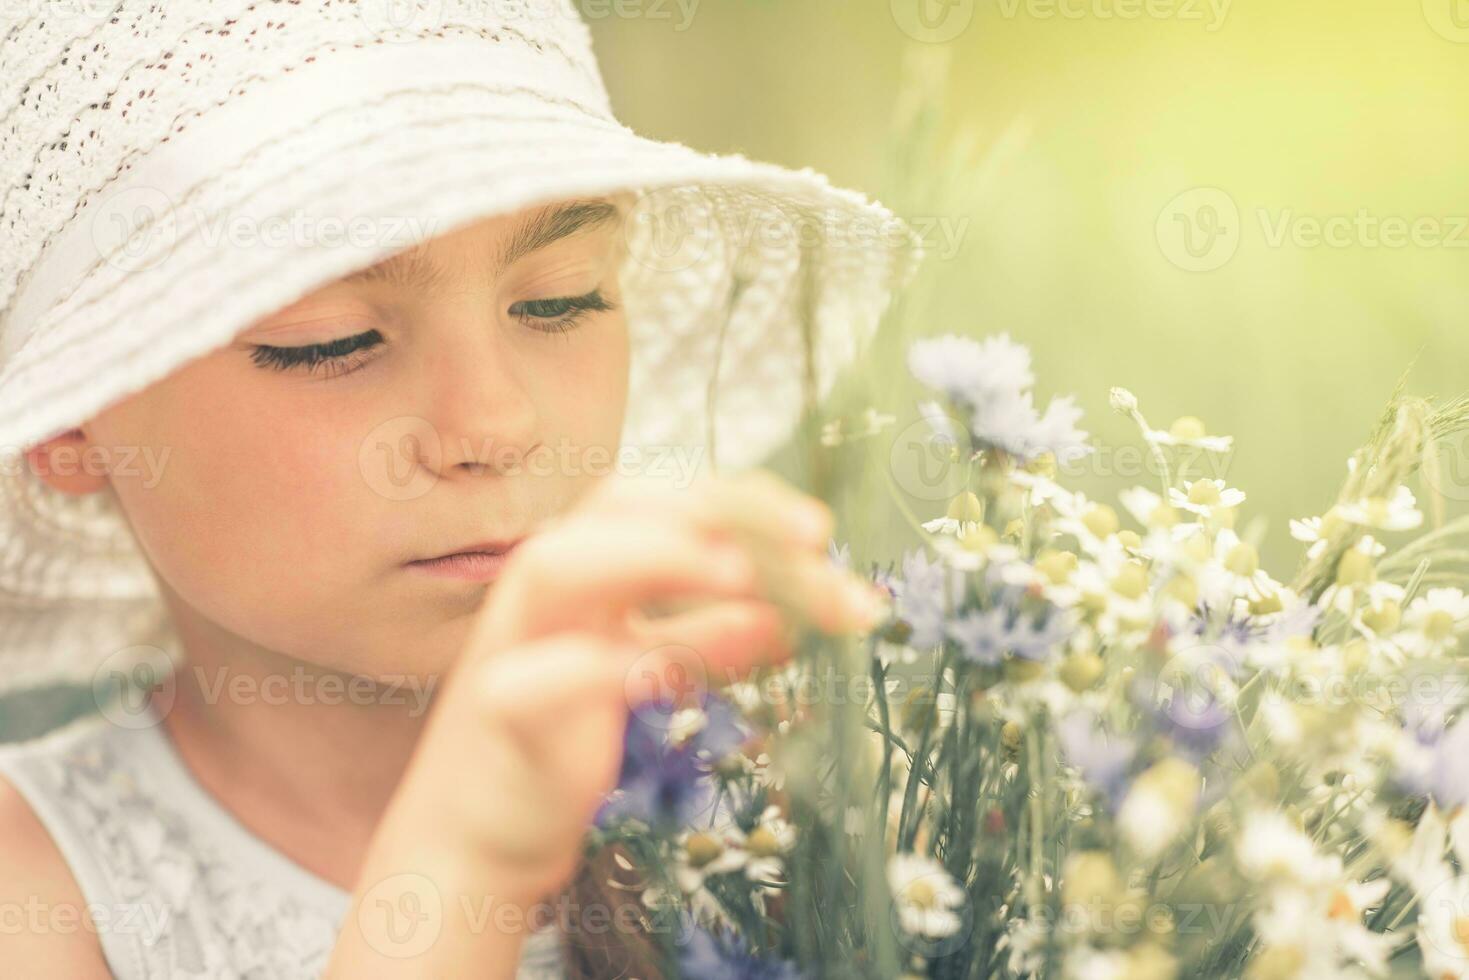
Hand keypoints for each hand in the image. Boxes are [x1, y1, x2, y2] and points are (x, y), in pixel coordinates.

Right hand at [393, 469, 887, 898]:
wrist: (477, 830)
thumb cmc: (562, 736)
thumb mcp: (647, 673)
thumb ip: (706, 637)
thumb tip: (790, 616)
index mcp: (587, 566)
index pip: (664, 499)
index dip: (743, 502)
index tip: (820, 532)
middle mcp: (547, 587)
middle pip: (616, 507)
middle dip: (715, 509)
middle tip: (811, 539)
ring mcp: (512, 642)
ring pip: (557, 566)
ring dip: (654, 557)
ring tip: (743, 576)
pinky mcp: (497, 714)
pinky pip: (541, 678)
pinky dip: (611, 666)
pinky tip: (675, 675)